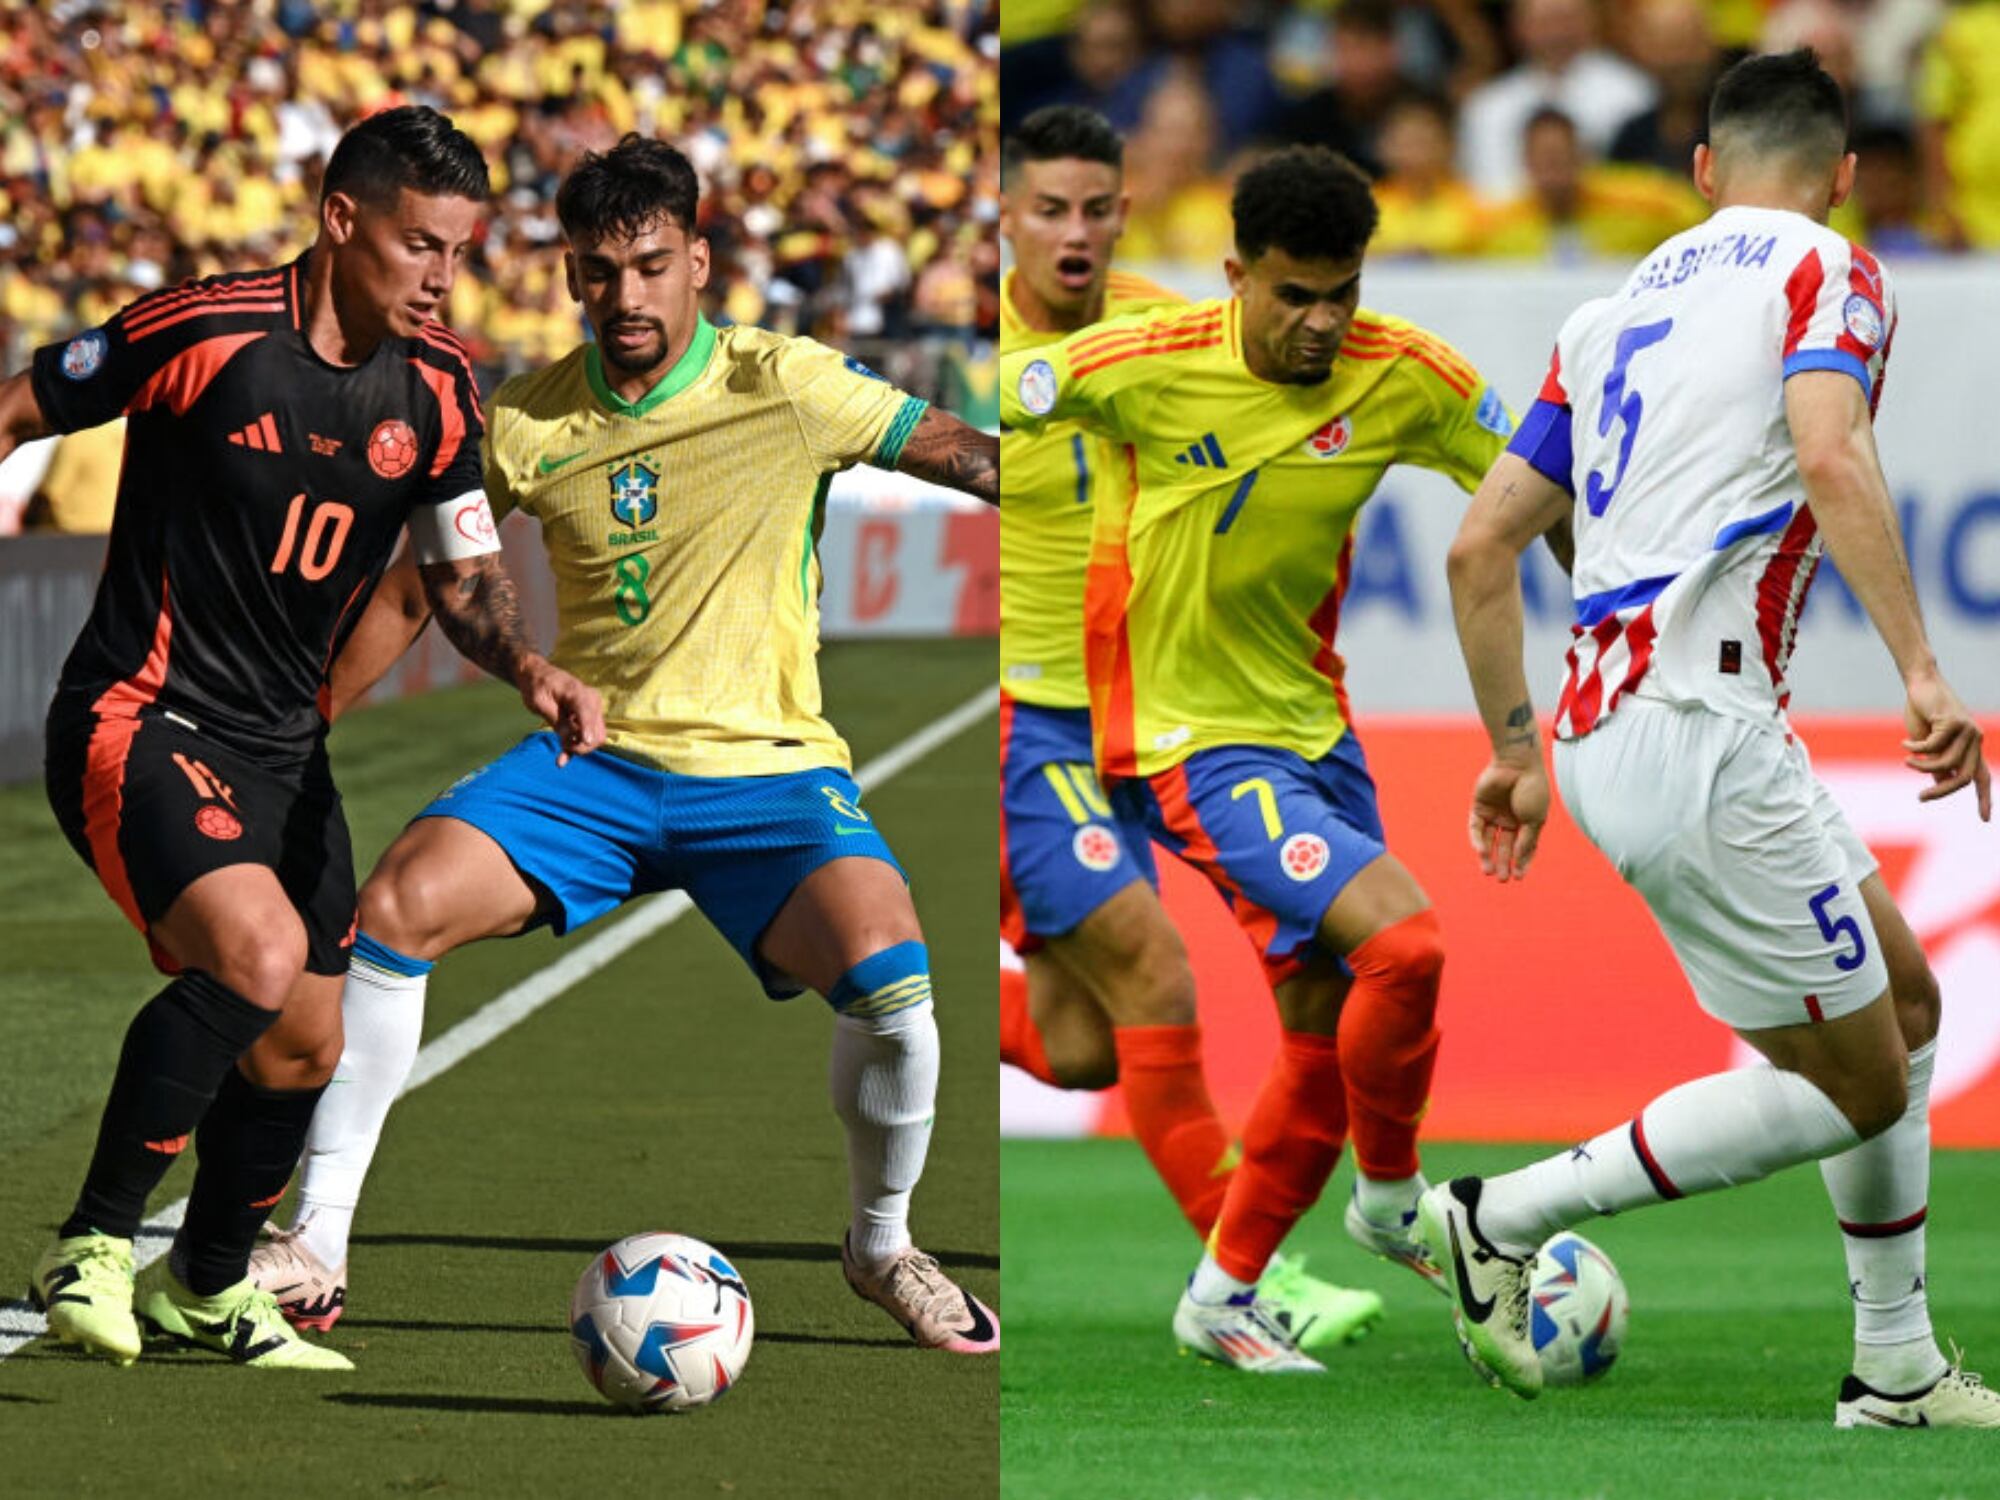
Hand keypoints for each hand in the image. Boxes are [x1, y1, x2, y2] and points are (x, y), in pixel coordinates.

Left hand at [521, 657, 604, 765]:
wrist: (539, 675)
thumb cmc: (536, 686)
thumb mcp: (539, 702)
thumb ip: (556, 720)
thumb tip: (569, 739)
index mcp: (578, 693)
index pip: (587, 715)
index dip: (586, 733)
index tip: (579, 747)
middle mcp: (591, 701)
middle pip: (597, 733)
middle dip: (581, 746)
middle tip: (561, 746)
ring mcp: (593, 710)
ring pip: (596, 738)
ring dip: (580, 748)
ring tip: (560, 753)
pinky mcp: (589, 717)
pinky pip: (590, 736)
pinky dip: (578, 747)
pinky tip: (562, 760)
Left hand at [1468, 756, 1549, 881]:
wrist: (1518, 764)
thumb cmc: (1532, 790)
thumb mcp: (1534, 819)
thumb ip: (1526, 840)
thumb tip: (1518, 860)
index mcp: (1528, 821)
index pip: (1525, 847)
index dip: (1522, 862)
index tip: (1519, 877)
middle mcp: (1511, 819)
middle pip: (1505, 846)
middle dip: (1504, 863)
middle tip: (1502, 879)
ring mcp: (1495, 813)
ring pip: (1489, 840)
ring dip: (1488, 856)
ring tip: (1489, 872)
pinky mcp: (1480, 807)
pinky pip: (1476, 828)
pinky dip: (1477, 840)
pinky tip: (1481, 851)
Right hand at [1903, 671, 1990, 820]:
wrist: (1922, 684)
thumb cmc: (1923, 712)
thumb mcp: (1928, 744)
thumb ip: (1936, 762)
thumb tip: (1940, 783)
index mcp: (1971, 747)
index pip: (1982, 777)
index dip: (1984, 799)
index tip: (1985, 820)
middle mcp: (1975, 740)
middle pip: (1964, 777)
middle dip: (1941, 791)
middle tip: (1921, 798)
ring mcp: (1968, 731)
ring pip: (1945, 763)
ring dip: (1922, 767)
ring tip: (1907, 761)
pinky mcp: (1954, 723)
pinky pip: (1932, 747)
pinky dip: (1915, 748)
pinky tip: (1905, 743)